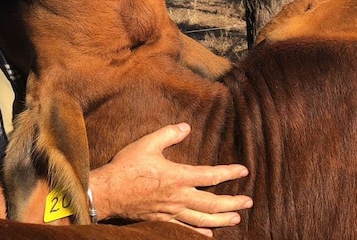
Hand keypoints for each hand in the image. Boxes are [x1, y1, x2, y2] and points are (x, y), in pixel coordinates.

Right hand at [88, 123, 251, 235]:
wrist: (107, 192)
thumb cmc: (126, 167)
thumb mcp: (147, 144)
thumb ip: (169, 134)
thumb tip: (186, 127)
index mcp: (178, 176)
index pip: (211, 175)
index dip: (229, 173)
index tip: (243, 171)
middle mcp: (178, 197)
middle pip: (213, 203)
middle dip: (233, 203)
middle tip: (248, 201)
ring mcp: (171, 211)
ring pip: (202, 218)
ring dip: (222, 219)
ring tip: (236, 219)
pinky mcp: (161, 219)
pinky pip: (184, 228)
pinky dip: (199, 231)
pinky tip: (208, 233)